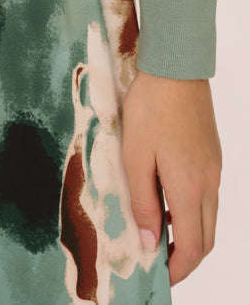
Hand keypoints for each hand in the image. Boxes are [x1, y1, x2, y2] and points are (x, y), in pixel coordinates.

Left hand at [121, 69, 221, 285]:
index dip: (179, 268)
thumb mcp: (135, 158)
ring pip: (209, 217)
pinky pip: (207, 196)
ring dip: (189, 234)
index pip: (193, 245)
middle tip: (160, 263)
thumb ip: (143, 202)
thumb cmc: (149, 112)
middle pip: (206, 237)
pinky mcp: (212, 156)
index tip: (161, 277)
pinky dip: (191, 212)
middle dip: (186, 257)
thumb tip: (149, 242)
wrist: (175, 72)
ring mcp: (214, 169)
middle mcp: (209, 184)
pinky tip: (167, 203)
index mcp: (189, 188)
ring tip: (159, 236)